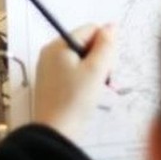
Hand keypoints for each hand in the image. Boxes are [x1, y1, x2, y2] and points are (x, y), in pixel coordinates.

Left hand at [32, 24, 115, 140]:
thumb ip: (106, 44)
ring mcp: (49, 67)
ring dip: (94, 70)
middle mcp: (51, 52)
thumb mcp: (97, 69)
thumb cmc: (76, 100)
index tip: (105, 67)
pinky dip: (84, 79)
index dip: (104, 46)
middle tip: (101, 80)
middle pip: (86, 43)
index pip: (91, 30)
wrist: (55, 133)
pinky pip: (73, 70)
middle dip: (99, 59)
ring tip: (94, 89)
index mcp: (59, 45)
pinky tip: (85, 94)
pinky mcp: (51, 81)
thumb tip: (111, 26)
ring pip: (82, 58)